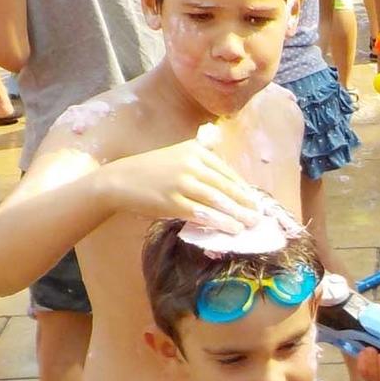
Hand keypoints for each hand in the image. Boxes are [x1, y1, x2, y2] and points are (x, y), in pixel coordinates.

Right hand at [96, 139, 264, 231]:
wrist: (120, 179)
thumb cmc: (151, 170)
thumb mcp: (177, 154)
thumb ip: (200, 153)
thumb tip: (222, 156)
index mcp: (195, 151)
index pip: (226, 171)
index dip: (242, 188)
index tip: (253, 200)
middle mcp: (190, 164)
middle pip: (225, 186)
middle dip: (244, 202)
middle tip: (258, 215)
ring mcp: (181, 183)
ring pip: (217, 200)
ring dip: (237, 214)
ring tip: (249, 224)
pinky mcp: (172, 202)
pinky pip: (201, 213)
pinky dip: (219, 222)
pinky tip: (230, 229)